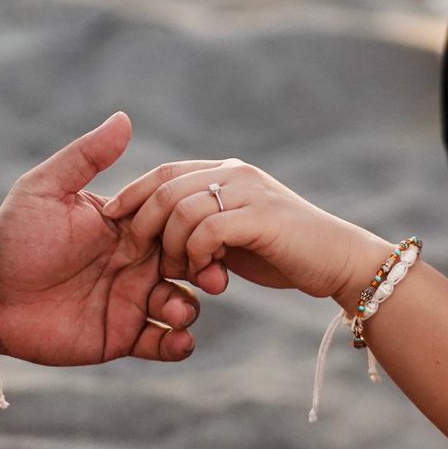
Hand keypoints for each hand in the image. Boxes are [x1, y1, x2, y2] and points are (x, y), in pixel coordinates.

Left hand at [0, 112, 198, 364]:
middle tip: (213, 278)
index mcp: (126, 227)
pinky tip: (176, 340)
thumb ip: (86, 157)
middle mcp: (135, 262)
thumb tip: (123, 118)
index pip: (174, 223)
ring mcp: (130, 300)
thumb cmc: (14, 237)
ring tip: (177, 312)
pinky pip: (161, 343)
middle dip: (207, 271)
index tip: (209, 233)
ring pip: (180, 304)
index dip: (196, 228)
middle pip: (188, 264)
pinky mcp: (121, 336)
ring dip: (189, 308)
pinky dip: (178, 344)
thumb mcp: (46, 190)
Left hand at [104, 158, 390, 307]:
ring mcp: (247, 192)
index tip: (109, 219)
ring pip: (181, 210)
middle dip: (143, 225)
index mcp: (225, 172)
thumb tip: (161, 230)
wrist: (338, 262)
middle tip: (140, 260)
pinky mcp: (259, 218)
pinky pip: (206, 230)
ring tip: (182, 274)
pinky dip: (196, 255)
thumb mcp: (235, 233)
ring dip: (172, 247)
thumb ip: (202, 224)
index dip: (133, 193)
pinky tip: (205, 276)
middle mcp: (233, 173)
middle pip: (165, 189)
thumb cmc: (286, 252)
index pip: (164, 173)